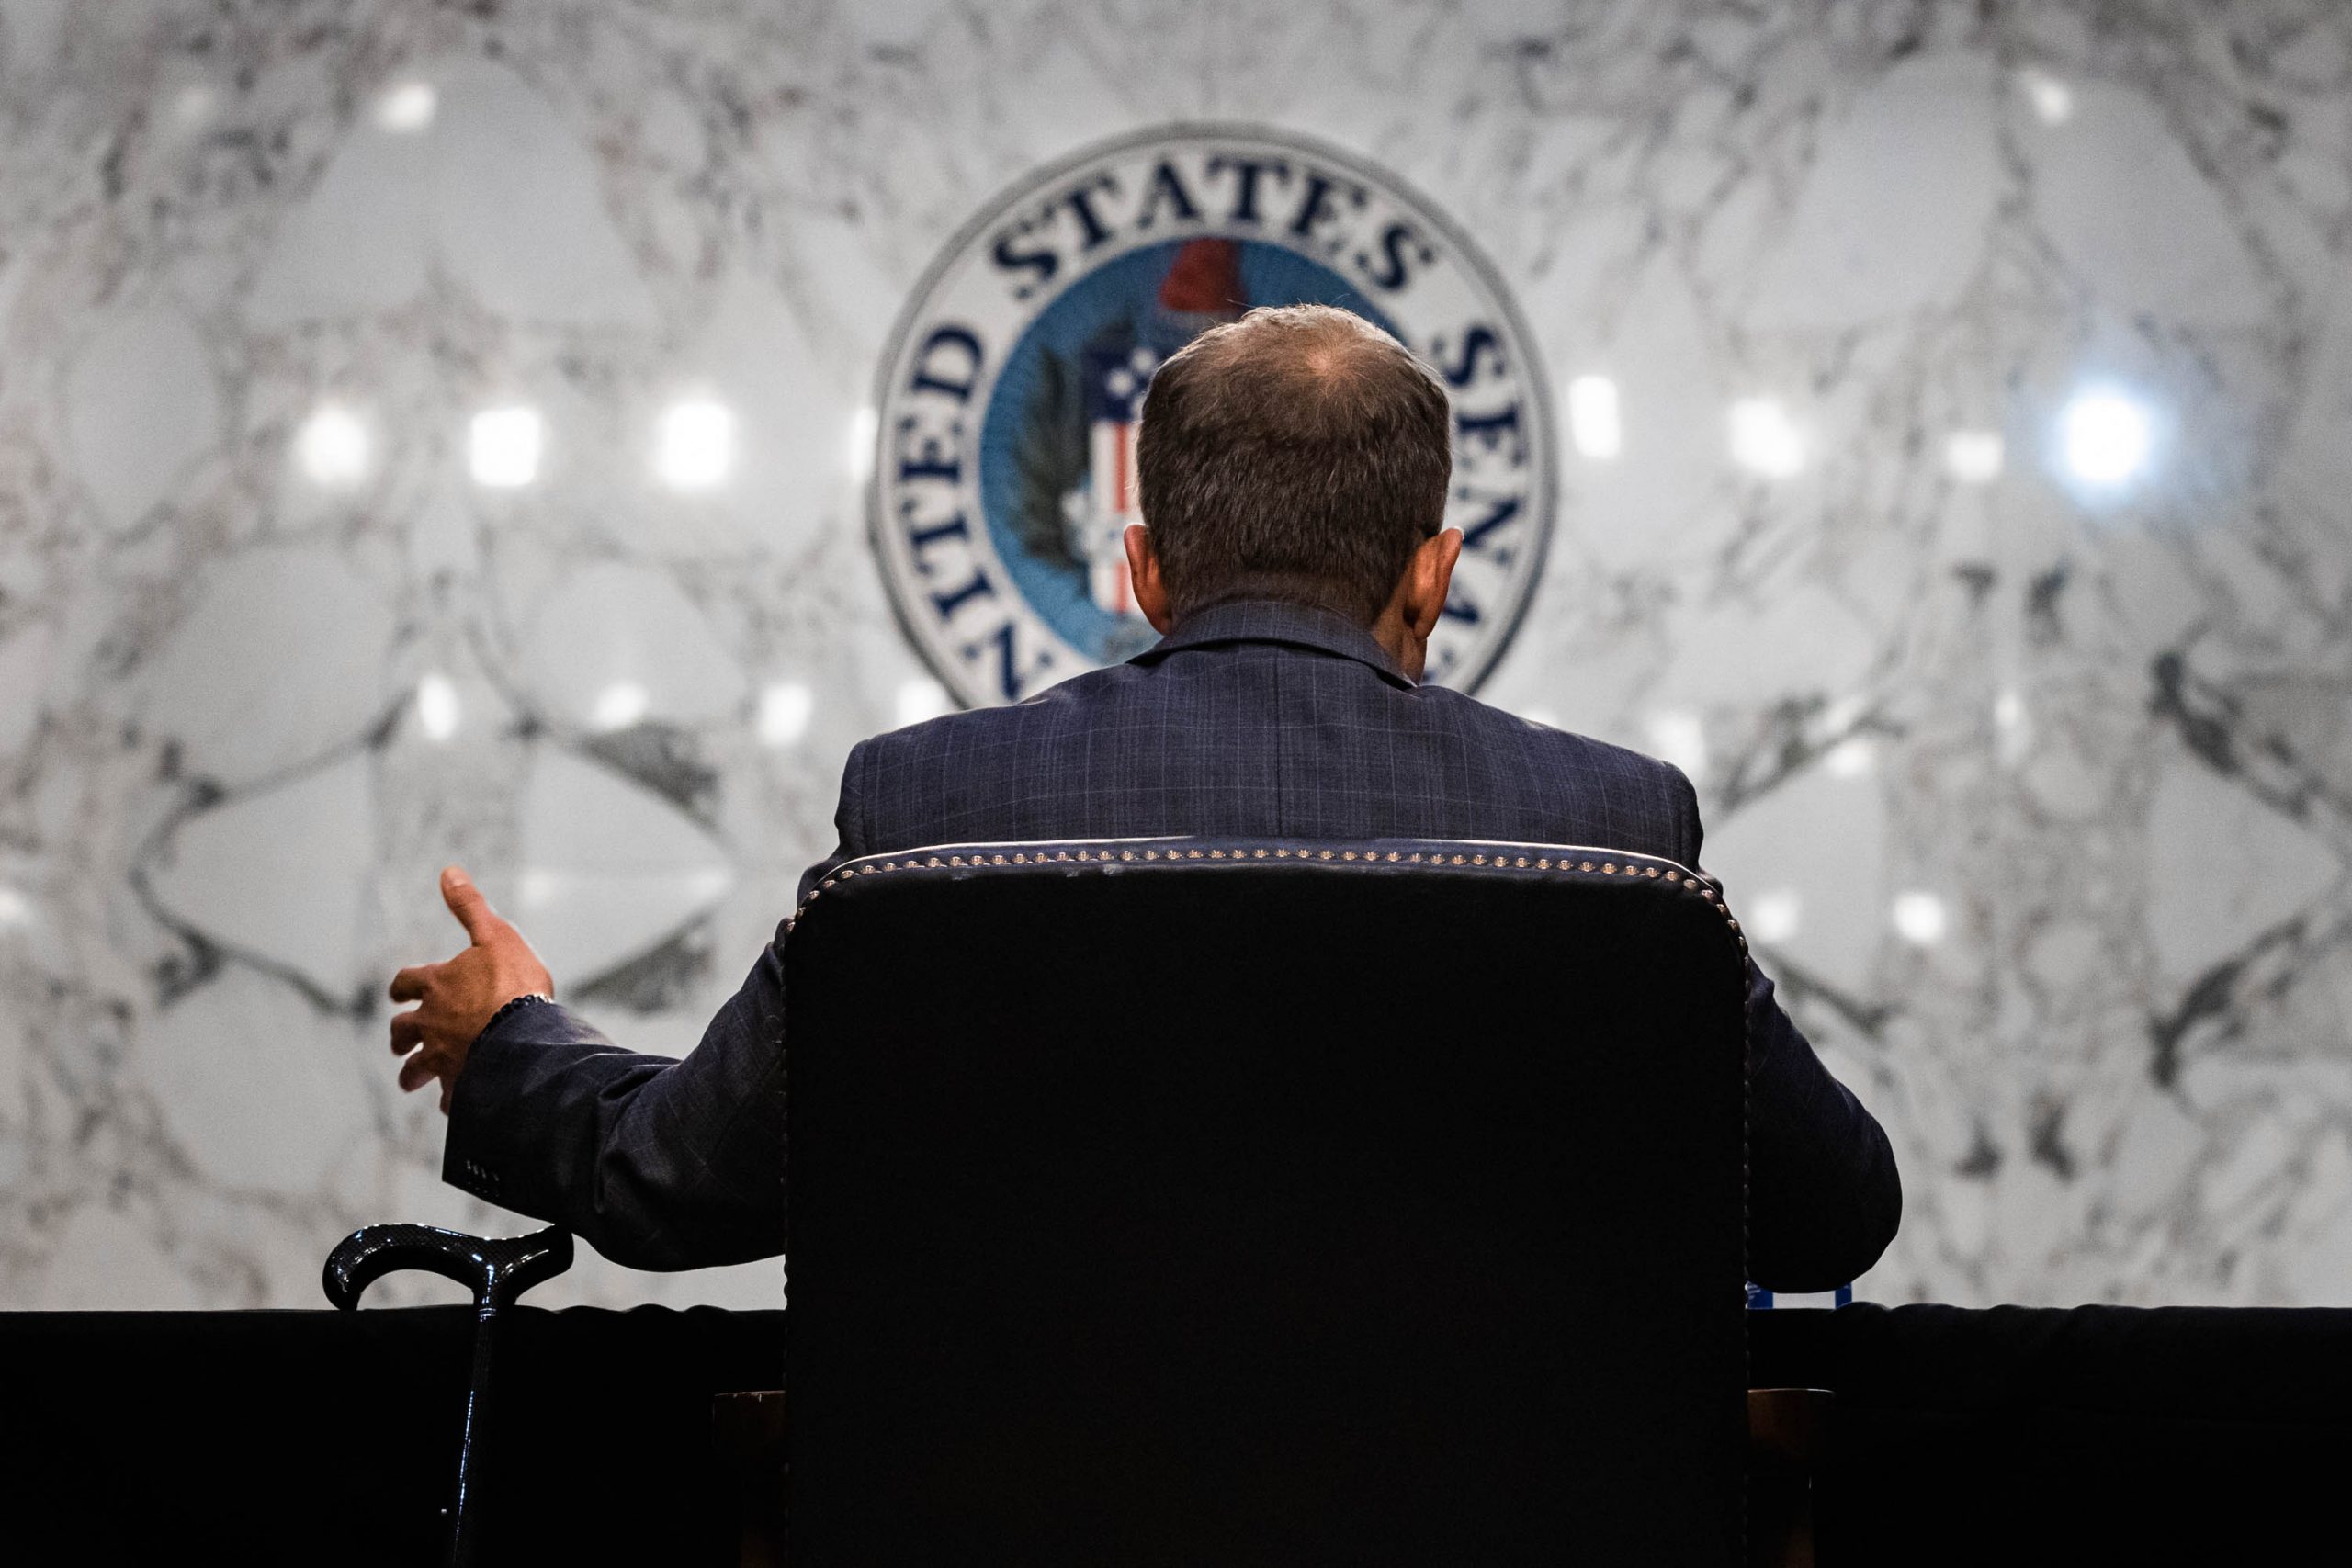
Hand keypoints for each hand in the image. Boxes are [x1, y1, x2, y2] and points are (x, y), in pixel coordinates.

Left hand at [388, 866, 554, 1113]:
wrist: (521, 1038)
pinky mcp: (458, 1084)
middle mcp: (431, 1022)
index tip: (400, 992)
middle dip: (401, 1036)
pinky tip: (451, 1103)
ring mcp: (442, 1056)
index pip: (406, 983)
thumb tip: (448, 871)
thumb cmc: (511, 983)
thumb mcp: (495, 934)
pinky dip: (448, 1100)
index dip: (402, 986)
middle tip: (400, 1041)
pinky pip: (447, 1098)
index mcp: (436, 985)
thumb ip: (470, 906)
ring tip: (411, 1079)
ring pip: (415, 1069)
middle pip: (403, 1031)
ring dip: (411, 1074)